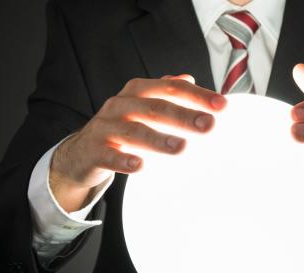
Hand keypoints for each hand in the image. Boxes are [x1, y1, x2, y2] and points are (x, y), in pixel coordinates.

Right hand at [50, 75, 226, 211]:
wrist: (81, 152)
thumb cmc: (120, 128)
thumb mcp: (142, 107)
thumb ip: (165, 93)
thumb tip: (190, 77)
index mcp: (138, 92)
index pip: (171, 89)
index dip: (197, 96)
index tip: (222, 106)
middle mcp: (121, 105)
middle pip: (156, 107)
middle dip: (184, 115)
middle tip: (208, 125)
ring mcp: (106, 127)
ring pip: (133, 130)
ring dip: (158, 139)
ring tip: (181, 147)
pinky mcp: (94, 150)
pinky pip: (109, 155)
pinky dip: (124, 160)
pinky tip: (140, 165)